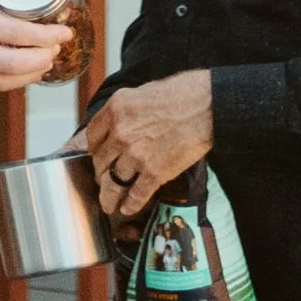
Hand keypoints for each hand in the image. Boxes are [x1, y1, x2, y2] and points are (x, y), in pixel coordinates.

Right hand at [0, 0, 60, 91]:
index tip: (64, 32)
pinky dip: (8, 79)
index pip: (19, 35)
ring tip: (44, 62)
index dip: (48, 37)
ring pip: (2, 82)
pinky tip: (19, 71)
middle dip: (43, 59)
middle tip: (55, 48)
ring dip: (29, 75)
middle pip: (15, 65)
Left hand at [80, 71, 213, 228]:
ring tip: (107, 204)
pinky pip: (136, 194)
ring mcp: (137, 155)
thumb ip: (125, 109)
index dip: (94, 149)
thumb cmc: (182, 94)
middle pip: (100, 161)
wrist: (208, 106)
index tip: (98, 155)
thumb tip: (119, 122)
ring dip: (109, 196)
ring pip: (112, 182)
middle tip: (103, 178)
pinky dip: (130, 204)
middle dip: (101, 172)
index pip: (92, 136)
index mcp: (116, 109)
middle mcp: (121, 134)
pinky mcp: (155, 172)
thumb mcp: (142, 91)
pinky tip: (127, 209)